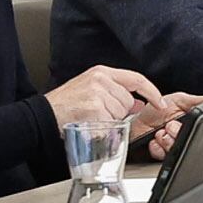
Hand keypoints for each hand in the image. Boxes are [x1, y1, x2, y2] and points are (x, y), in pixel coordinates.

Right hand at [43, 64, 162, 132]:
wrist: (41, 116)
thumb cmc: (64, 105)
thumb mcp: (90, 90)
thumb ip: (115, 93)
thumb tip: (139, 103)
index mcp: (101, 72)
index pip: (136, 79)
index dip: (152, 92)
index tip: (161, 103)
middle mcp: (100, 80)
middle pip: (128, 102)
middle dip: (117, 113)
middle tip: (95, 113)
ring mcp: (97, 94)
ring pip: (120, 115)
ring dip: (108, 122)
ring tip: (89, 118)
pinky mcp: (93, 108)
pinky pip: (110, 125)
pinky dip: (101, 130)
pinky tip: (87, 124)